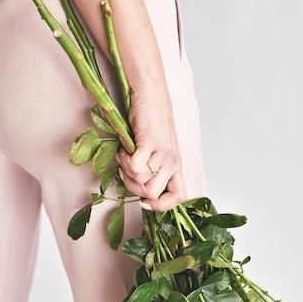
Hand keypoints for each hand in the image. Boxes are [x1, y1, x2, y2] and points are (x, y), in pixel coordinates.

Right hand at [116, 90, 186, 210]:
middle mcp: (172, 162)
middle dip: (134, 188)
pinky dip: (125, 161)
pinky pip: (135, 166)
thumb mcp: (157, 150)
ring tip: (125, 156)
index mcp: (176, 166)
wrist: (151, 95)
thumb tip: (137, 188)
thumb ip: (152, 169)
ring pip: (141, 180)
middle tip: (126, 172)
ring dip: (127, 170)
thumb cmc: (151, 122)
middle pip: (152, 193)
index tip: (145, 202)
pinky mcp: (150, 143)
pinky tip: (124, 150)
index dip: (162, 206)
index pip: (178, 197)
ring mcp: (163, 153)